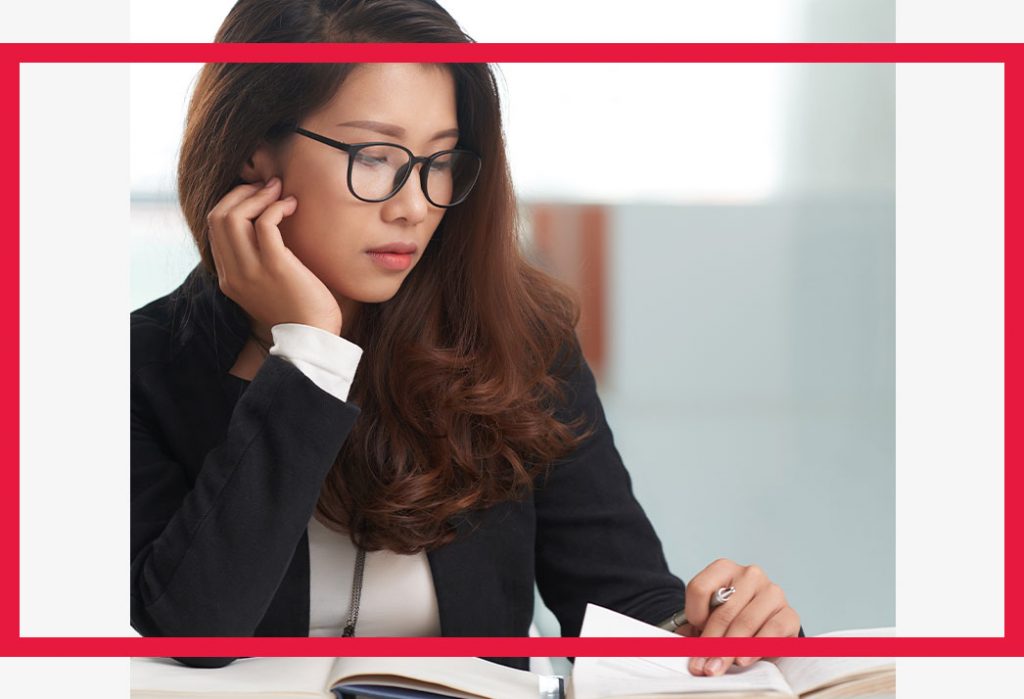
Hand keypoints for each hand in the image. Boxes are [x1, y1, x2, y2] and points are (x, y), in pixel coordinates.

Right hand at [206, 177, 342, 335]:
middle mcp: (233, 273)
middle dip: (241, 193)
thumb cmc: (300, 311)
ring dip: (257, 195)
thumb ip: (259, 263)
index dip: (233, 204)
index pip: (214, 229)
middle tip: (267, 186)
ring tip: (279, 191)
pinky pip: (264, 223)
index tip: (257, 195)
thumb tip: (267, 227)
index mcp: (229, 279)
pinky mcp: (275, 266)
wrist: (314, 339)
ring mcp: (251, 270)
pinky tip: (292, 206)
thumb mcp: (269, 287)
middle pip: (218, 217)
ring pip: (234, 216)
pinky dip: (276, 207)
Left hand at [679, 558, 799, 676]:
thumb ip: (694, 627)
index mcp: (724, 569)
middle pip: (723, 611)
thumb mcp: (709, 618)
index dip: (693, 614)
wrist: (763, 628)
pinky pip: (772, 630)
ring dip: (729, 649)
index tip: (693, 632)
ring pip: (745, 622)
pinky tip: (743, 659)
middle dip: (710, 644)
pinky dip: (755, 647)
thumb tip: (680, 644)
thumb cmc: (731, 620)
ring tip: (718, 666)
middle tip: (702, 666)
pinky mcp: (789, 613)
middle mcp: (750, 575)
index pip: (699, 588)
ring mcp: (772, 592)